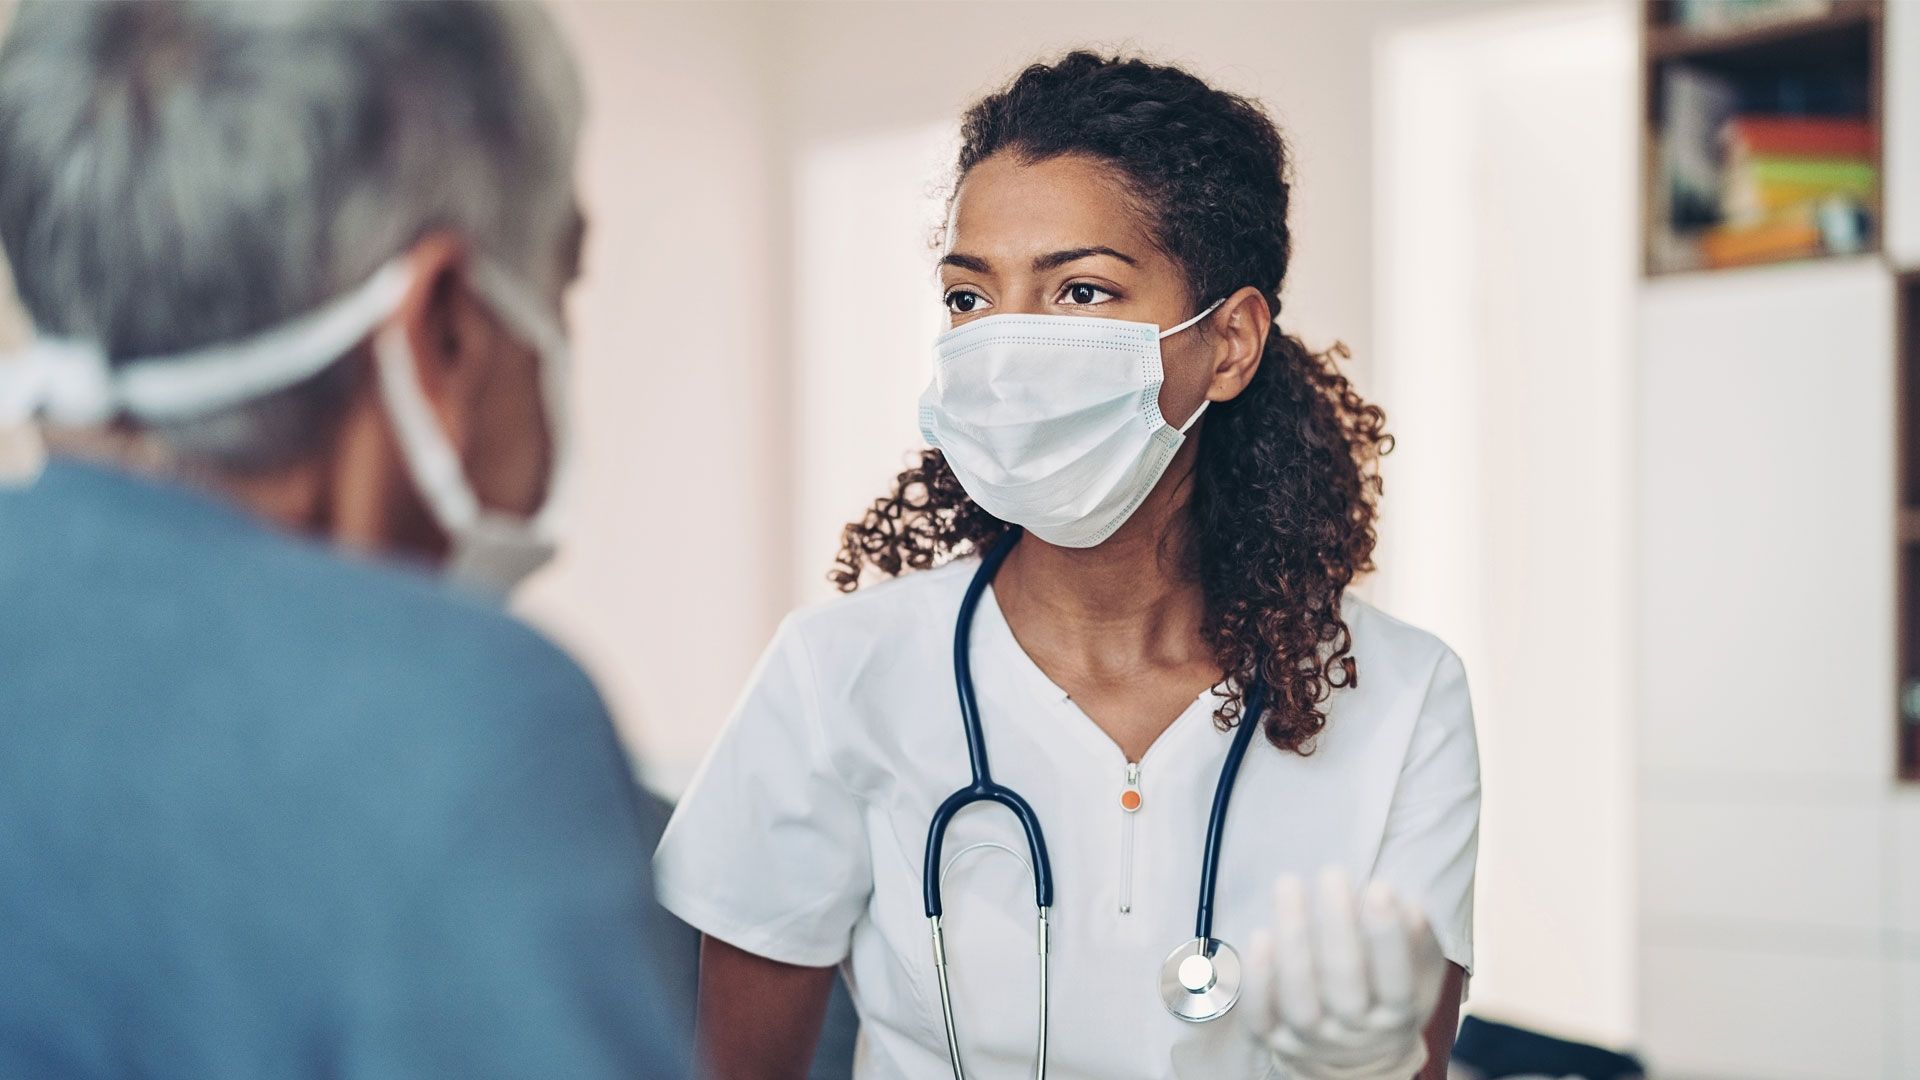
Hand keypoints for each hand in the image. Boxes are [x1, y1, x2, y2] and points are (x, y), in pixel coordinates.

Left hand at [1240, 869, 1446, 1079]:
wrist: (1355, 1058)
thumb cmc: (1388, 995)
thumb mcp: (1419, 974)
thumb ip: (1418, 942)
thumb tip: (1409, 907)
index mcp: (1396, 1016)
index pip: (1396, 982)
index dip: (1387, 937)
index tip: (1380, 887)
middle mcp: (1354, 1034)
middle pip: (1344, 987)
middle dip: (1337, 927)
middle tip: (1333, 874)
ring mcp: (1311, 1040)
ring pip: (1299, 1001)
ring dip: (1293, 941)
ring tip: (1290, 885)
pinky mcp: (1274, 1039)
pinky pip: (1260, 1017)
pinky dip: (1258, 980)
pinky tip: (1260, 936)